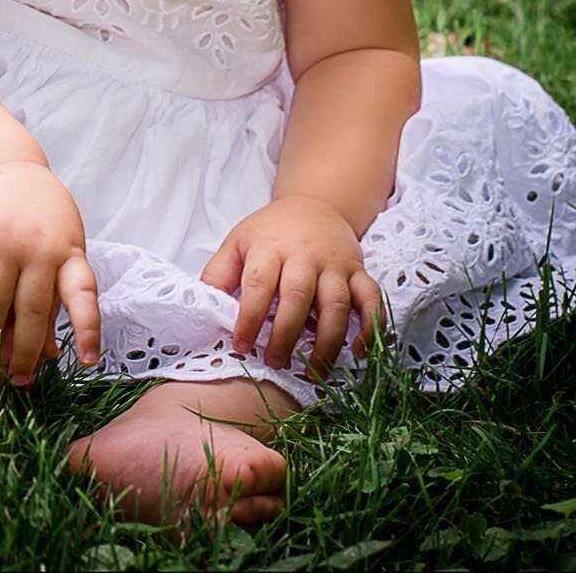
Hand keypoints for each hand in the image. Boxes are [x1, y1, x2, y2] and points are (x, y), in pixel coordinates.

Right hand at [0, 160, 102, 386]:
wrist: (9, 174)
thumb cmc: (43, 226)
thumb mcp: (62, 252)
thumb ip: (55, 297)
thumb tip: (49, 354)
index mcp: (71, 254)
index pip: (83, 296)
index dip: (87, 329)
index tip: (90, 361)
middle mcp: (40, 246)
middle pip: (31, 312)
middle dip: (24, 352)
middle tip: (17, 378)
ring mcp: (4, 238)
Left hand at [200, 195, 384, 379]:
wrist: (314, 205)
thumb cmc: (270, 232)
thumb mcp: (237, 242)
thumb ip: (218, 273)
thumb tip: (203, 307)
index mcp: (269, 247)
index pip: (257, 284)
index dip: (248, 317)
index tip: (241, 345)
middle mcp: (305, 255)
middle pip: (298, 296)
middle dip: (285, 335)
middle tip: (274, 363)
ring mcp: (335, 264)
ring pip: (336, 304)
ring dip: (327, 342)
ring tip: (312, 371)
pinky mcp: (359, 271)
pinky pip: (372, 300)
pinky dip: (370, 327)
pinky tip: (357, 353)